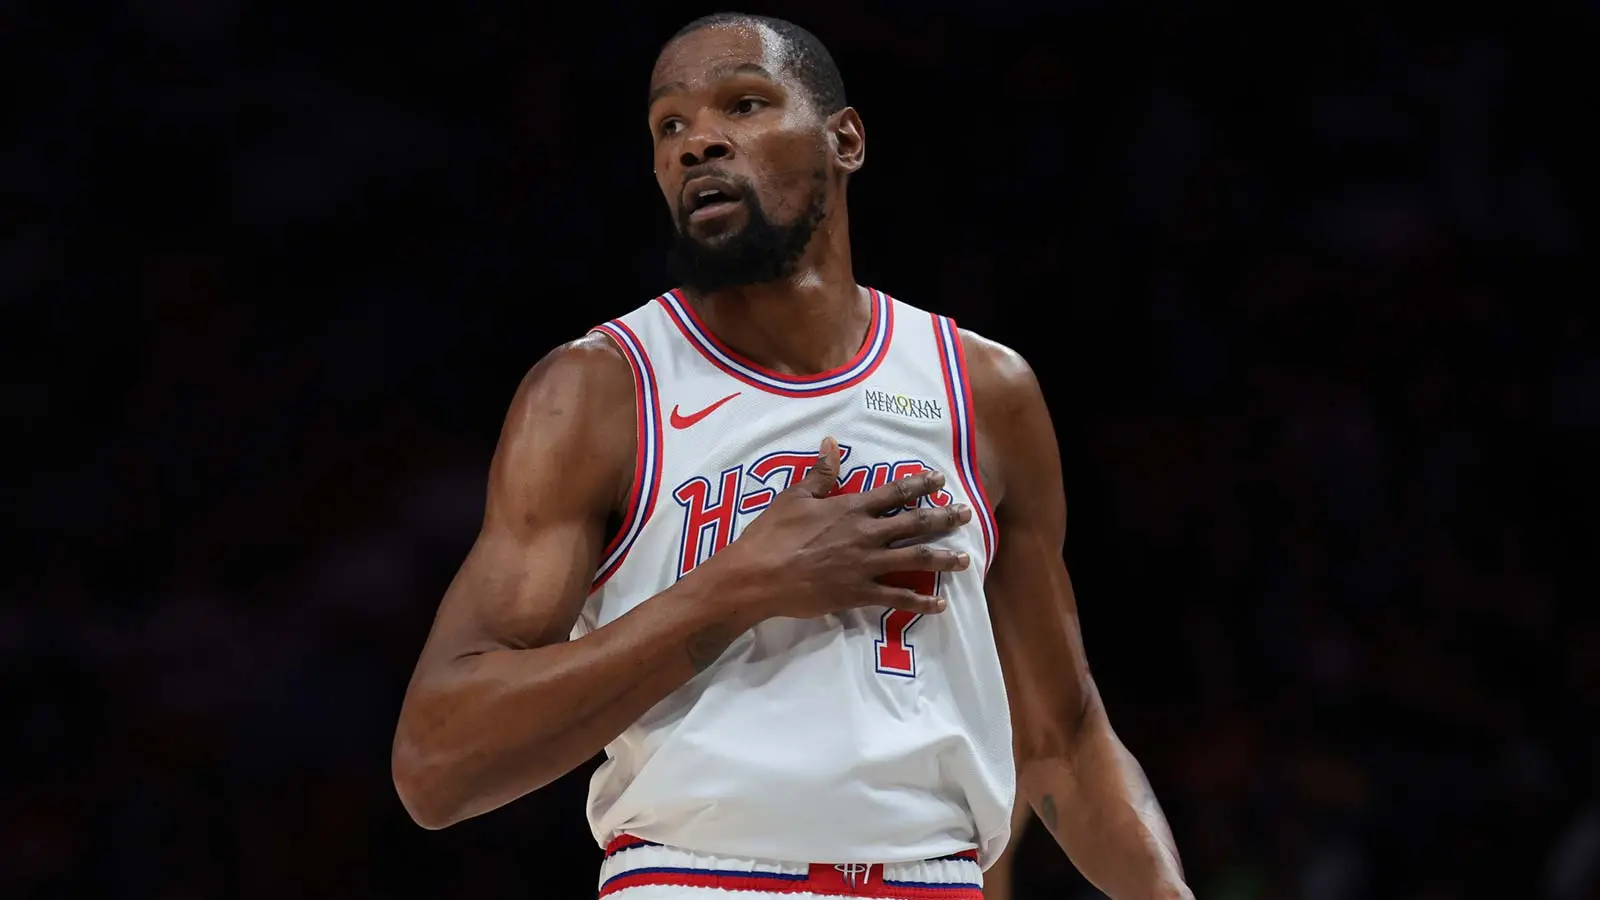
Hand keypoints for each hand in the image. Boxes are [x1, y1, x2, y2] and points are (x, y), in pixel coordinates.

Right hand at [698, 436, 972, 624]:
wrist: (758, 576)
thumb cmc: (772, 534)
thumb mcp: (794, 497)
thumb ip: (820, 474)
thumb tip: (832, 443)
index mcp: (850, 508)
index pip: (893, 492)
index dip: (919, 484)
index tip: (940, 480)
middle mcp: (866, 534)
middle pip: (914, 523)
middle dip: (944, 518)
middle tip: (966, 514)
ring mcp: (866, 565)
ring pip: (915, 559)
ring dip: (943, 558)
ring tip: (965, 559)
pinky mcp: (860, 593)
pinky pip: (897, 598)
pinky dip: (920, 603)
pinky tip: (940, 606)